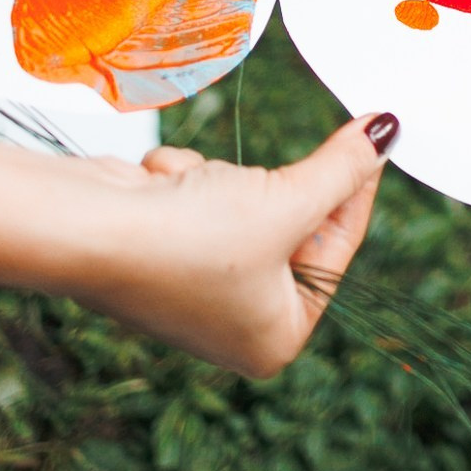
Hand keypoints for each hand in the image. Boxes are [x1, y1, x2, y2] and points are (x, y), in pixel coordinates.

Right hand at [67, 114, 392, 375]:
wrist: (82, 230)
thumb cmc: (188, 236)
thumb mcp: (287, 201)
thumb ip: (342, 169)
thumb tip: (388, 132)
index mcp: (276, 338)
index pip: (338, 249)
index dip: (357, 187)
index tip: (376, 135)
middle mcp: (237, 326)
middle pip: (290, 223)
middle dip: (264, 189)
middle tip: (256, 177)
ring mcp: (196, 290)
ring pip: (242, 200)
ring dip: (219, 180)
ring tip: (192, 194)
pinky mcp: (161, 253)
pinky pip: (198, 198)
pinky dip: (183, 181)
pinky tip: (157, 192)